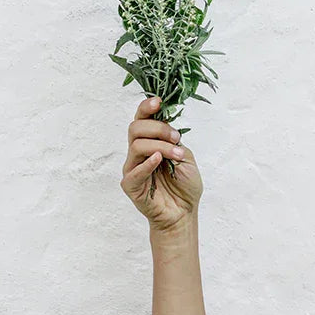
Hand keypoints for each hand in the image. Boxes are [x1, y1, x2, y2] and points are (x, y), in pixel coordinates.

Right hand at [120, 96, 203, 231]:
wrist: (184, 212)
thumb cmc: (184, 185)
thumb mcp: (185, 156)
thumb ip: (173, 141)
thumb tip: (166, 127)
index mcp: (150, 141)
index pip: (141, 119)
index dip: (146, 107)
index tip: (158, 102)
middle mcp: (138, 152)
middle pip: (135, 128)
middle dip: (158, 128)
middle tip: (176, 137)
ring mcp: (132, 168)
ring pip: (137, 145)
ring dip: (160, 146)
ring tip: (177, 155)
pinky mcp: (130, 185)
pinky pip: (134, 171)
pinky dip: (147, 163)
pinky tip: (158, 160)